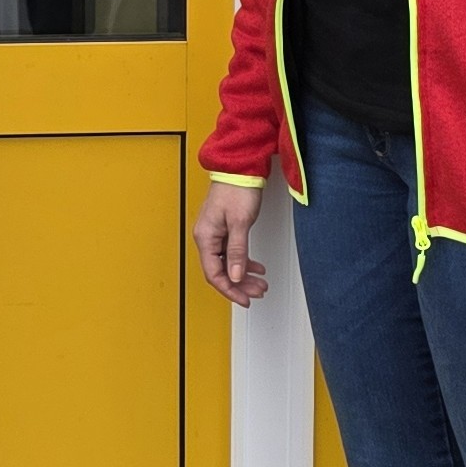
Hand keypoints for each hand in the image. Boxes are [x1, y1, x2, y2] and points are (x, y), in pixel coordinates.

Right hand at [192, 182, 268, 306]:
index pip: (214, 273)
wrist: (240, 167)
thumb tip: (235, 276)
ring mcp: (214, 232)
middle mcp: (206, 236)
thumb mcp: (240, 223)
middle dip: (240, 284)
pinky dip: (244, 261)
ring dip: (243, 275)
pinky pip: (231, 252)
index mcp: (205, 237)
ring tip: (260, 283)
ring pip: (227, 263)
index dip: (230, 290)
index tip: (245, 299)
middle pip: (220, 271)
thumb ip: (238, 251)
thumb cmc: (237, 189)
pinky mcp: (223, 228)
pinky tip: (256, 267)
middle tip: (257, 292)